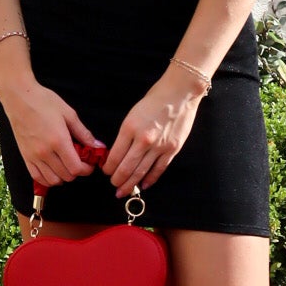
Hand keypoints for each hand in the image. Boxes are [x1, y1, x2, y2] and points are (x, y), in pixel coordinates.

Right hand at [2, 81, 100, 190]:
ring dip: (63, 176)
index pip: (76, 168)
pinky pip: (37, 177)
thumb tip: (97, 146)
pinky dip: (48, 179)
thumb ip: (83, 133)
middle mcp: (45, 152)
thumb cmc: (43, 101)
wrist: (19, 98)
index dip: (86, 169)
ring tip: (66, 166)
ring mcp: (33, 156)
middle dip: (77, 172)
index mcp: (59, 141)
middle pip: (66, 176)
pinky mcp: (25, 157)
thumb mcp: (68, 114)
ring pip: (53, 180)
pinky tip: (53, 171)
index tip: (89, 164)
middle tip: (79, 162)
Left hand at [103, 67, 205, 196]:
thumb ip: (126, 134)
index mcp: (130, 128)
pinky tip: (143, 185)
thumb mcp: (132, 114)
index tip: (106, 171)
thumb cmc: (155, 100)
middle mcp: (143, 139)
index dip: (108, 167)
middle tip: (113, 185)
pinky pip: (158, 169)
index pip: (115, 155)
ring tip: (123, 191)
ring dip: (130, 184)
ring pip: (141, 172)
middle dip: (117, 180)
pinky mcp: (172, 149)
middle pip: (126, 168)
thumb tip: (118, 153)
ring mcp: (159, 146)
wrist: (180, 94)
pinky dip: (150, 179)